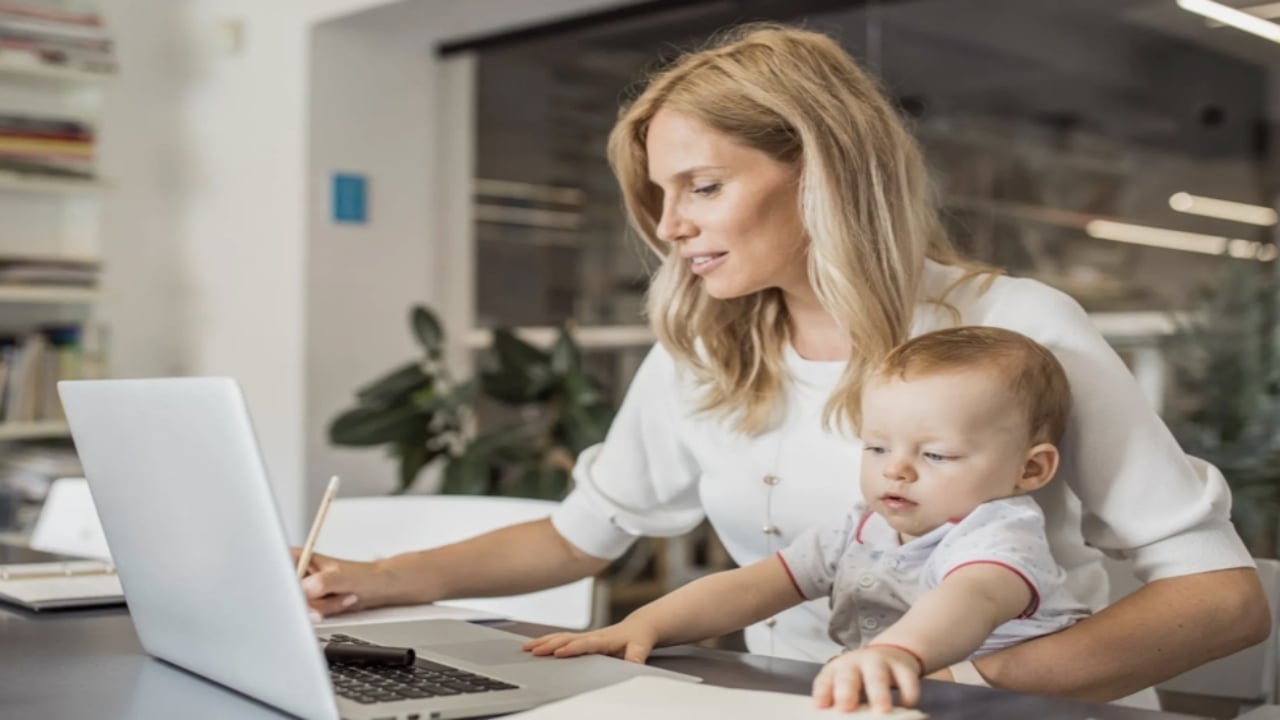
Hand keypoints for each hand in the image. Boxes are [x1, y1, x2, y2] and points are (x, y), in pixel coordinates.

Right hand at [292, 548, 394, 620]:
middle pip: (288, 596)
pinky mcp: (309, 604)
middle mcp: (297, 573)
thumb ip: (322, 582)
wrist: (378, 589)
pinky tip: (338, 603)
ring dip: (323, 607)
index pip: (278, 572)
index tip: (301, 593)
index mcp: (299, 557)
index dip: (285, 587)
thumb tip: (303, 590)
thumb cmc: (364, 576)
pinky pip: (309, 615)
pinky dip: (326, 612)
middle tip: (332, 593)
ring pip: (300, 608)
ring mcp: (303, 590)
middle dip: (312, 601)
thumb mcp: (343, 576)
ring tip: (340, 595)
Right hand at [521, 620, 657, 663]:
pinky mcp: (582, 638)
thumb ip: (637, 655)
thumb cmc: (639, 638)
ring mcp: (585, 636)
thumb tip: (634, 663)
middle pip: (567, 639)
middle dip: (549, 644)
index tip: (558, 653)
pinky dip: (546, 640)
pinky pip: (561, 638)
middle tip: (533, 651)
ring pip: (561, 637)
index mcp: (605, 639)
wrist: (639, 627)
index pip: (586, 644)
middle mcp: (593, 636)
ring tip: (526, 648)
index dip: (572, 648)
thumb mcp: (642, 646)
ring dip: (543, 641)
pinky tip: (534, 645)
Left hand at [812, 646, 922, 712]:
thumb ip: (843, 703)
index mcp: (836, 670)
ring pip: (878, 678)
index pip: (824, 681)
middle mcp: (855, 663)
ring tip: (882, 711)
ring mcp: (880, 663)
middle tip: (845, 709)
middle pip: (848, 677)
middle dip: (846, 693)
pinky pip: (907, 681)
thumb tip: (843, 718)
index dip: (822, 693)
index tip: (820, 706)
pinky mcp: (903, 667)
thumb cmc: (861, 679)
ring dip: (879, 695)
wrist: (890, 654)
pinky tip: (905, 706)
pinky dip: (907, 696)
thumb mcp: (848, 688)